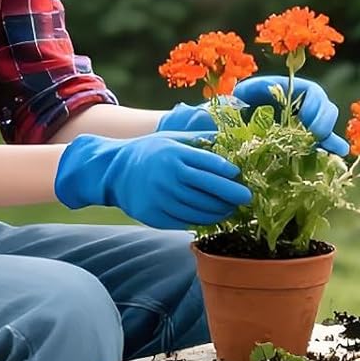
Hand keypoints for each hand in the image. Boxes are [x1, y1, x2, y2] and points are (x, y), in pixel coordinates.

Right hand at [55, 131, 251, 230]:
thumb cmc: (150, 152)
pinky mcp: (154, 216)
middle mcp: (168, 176)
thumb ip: (200, 140)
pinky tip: (210, 217)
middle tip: (245, 198)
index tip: (242, 178)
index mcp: (175, 154)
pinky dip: (201, 221)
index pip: (211, 165)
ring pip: (199, 210)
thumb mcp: (172, 138)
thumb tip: (231, 141)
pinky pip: (185, 222)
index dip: (229, 174)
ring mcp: (160, 198)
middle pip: (209, 190)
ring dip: (219, 211)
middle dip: (231, 196)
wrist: (115, 171)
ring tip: (229, 209)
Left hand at [155, 76, 348, 157]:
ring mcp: (293, 120)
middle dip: (324, 119)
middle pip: (319, 104)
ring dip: (330, 135)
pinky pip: (316, 140)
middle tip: (318, 136)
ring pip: (321, 122)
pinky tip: (337, 155)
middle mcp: (287, 102)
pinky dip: (327, 146)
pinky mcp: (294, 138)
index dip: (314, 104)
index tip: (308, 123)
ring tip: (336, 150)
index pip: (306, 90)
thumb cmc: (213, 119)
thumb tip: (223, 110)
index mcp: (272, 90)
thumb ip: (227, 109)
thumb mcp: (219, 111)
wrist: (210, 133)